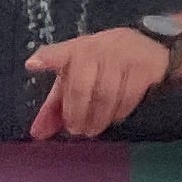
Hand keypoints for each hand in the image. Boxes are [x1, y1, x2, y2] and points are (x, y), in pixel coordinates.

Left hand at [25, 25, 178, 139]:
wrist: (149, 48)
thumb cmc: (102, 65)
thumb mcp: (76, 77)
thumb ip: (55, 105)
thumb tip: (37, 133)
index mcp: (77, 49)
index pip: (60, 53)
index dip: (48, 58)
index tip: (32, 64)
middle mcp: (99, 49)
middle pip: (81, 85)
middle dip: (75, 111)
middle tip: (74, 130)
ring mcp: (124, 56)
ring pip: (106, 94)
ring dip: (96, 117)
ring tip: (91, 130)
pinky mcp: (146, 67)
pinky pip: (129, 96)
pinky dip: (118, 112)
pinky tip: (112, 119)